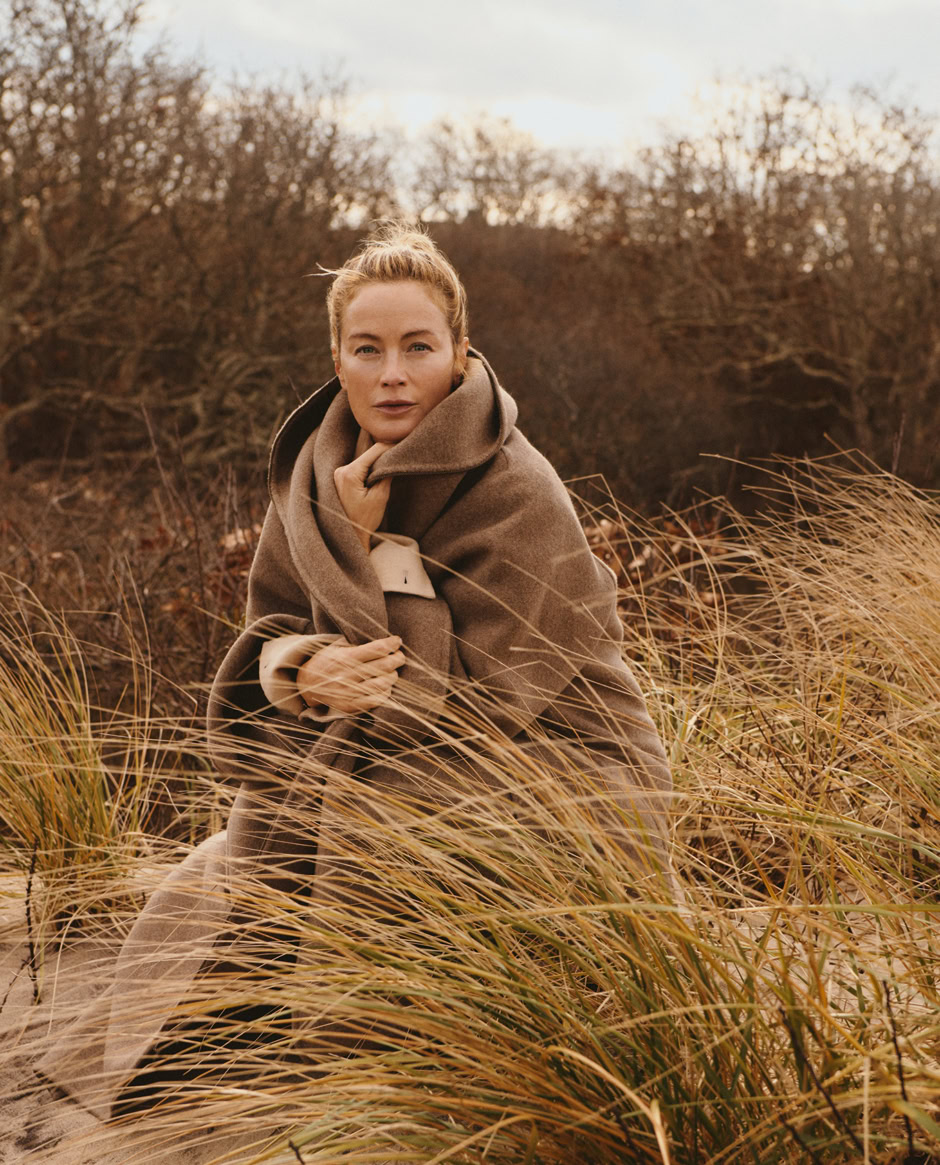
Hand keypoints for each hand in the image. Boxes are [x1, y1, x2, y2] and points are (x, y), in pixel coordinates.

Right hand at [296, 635, 404, 715]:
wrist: (306, 684)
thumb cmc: (326, 661)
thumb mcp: (336, 646)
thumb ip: (357, 643)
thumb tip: (384, 639)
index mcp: (345, 657)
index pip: (378, 648)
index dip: (392, 643)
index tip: (397, 641)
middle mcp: (348, 675)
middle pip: (385, 666)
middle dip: (397, 659)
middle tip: (399, 656)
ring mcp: (349, 693)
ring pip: (384, 684)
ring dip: (393, 676)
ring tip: (392, 671)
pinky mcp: (350, 706)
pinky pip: (377, 700)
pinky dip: (386, 692)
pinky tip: (385, 686)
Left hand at [333, 428, 391, 550]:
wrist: (350, 536)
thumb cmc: (364, 521)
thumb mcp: (380, 497)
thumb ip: (387, 475)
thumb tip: (394, 459)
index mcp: (349, 473)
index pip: (374, 451)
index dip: (391, 447)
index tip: (404, 446)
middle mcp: (341, 470)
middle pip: (369, 454)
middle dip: (385, 455)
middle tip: (401, 456)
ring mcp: (339, 474)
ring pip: (365, 460)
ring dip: (378, 463)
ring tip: (392, 466)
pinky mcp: (341, 478)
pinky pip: (360, 467)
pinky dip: (371, 469)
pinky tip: (380, 474)